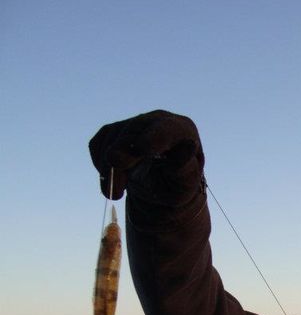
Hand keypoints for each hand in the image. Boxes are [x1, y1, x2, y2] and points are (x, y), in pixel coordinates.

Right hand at [88, 109, 203, 198]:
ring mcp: (135, 123)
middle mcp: (158, 120)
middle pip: (133, 133)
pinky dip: (100, 163)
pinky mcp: (115, 131)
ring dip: (108, 169)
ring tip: (115, 194)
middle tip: (115, 191)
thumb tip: (187, 146)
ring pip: (112, 138)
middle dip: (122, 160)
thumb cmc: (179, 183)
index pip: (166, 129)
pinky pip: (99, 143)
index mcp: (182, 130)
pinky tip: (110, 179)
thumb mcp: (186, 183)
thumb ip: (183, 167)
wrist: (164, 184)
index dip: (153, 138)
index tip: (141, 150)